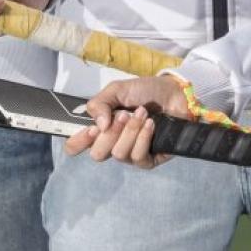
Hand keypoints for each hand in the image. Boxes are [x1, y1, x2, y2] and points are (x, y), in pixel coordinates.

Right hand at [62, 76, 189, 168]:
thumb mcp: (117, 90)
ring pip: (119, 154)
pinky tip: (151, 124)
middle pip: (98, 154)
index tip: (91, 129)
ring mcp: (130, 154)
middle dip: (110, 134)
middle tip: (123, 115)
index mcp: (99, 128)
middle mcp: (112, 144)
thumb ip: (99, 104)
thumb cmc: (144, 91)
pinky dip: (143, 138)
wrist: (174, 93)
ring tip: (142, 113)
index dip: (77, 142)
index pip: (76, 145)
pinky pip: (138, 157)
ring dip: (131, 131)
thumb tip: (98, 126)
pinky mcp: (148, 160)